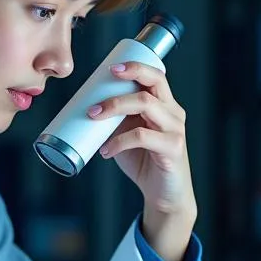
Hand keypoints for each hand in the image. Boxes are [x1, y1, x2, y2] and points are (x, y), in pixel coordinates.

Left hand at [89, 61, 196, 260]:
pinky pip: (143, 137)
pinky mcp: (173, 148)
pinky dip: (120, 141)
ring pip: (146, 105)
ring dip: (115, 106)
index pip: (155, 75)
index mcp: (164, 104)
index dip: (135, 66)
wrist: (163, 194)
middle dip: (124, 81)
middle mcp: (173, 112)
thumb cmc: (144, 161)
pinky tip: (106, 150)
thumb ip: (115, 121)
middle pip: (153, 83)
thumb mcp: (127, 135)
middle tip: (97, 91)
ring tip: (93, 116)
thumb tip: (84, 109)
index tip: (111, 68)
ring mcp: (175, 129)